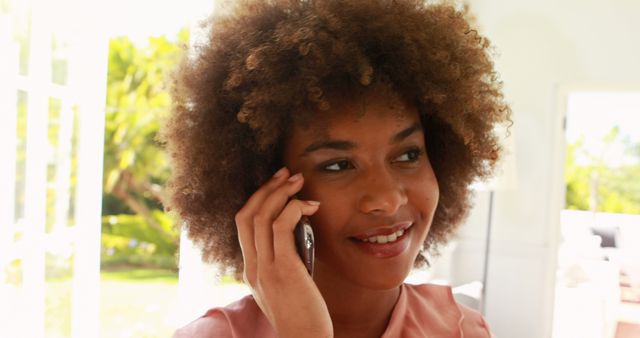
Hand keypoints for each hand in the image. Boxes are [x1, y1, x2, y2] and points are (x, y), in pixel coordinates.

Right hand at [235, 167, 332, 337]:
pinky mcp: (283, 270)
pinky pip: (281, 227)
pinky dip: (293, 209)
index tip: (276, 184)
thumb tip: (297, 236)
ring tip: (299, 181)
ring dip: (280, 192)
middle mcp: (252, 267)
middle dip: (266, 188)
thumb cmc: (303, 316)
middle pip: (247, 214)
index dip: (258, 199)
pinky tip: (308, 206)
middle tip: (287, 173)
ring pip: (261, 216)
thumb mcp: (286, 286)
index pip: (243, 224)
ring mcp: (265, 268)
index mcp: (250, 270)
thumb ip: (283, 262)